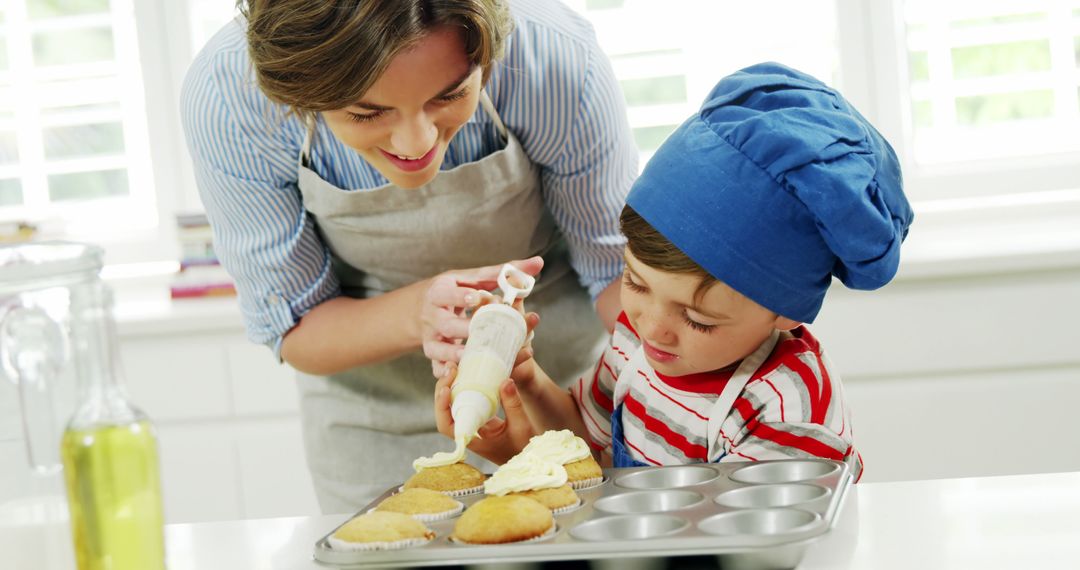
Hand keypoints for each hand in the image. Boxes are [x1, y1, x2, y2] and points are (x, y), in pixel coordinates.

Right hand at [421, 257, 543, 377]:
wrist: (418, 310)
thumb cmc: (454, 291)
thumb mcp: (471, 278)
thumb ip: (503, 272)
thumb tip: (537, 263)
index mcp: (440, 293)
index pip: (447, 294)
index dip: (460, 297)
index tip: (476, 298)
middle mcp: (433, 317)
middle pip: (446, 324)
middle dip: (463, 328)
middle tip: (481, 331)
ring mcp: (431, 338)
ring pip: (438, 349)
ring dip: (455, 354)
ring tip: (472, 356)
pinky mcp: (433, 356)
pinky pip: (436, 368)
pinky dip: (446, 374)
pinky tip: (459, 375)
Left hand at [433, 365, 538, 464]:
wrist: (528, 456)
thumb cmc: (524, 447)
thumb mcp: (522, 426)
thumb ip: (514, 404)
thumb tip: (505, 380)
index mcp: (473, 441)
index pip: (447, 426)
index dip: (442, 406)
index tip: (446, 389)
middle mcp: (468, 433)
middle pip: (445, 412)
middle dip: (443, 389)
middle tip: (451, 368)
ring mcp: (472, 425)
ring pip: (452, 406)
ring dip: (451, 387)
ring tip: (455, 367)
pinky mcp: (478, 418)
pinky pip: (464, 402)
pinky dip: (462, 388)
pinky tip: (466, 374)